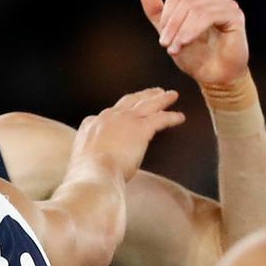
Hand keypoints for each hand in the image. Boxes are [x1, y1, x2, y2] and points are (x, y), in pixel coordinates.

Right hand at [71, 87, 185, 181]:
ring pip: (147, 104)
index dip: (120, 112)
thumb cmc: (87, 173)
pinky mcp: (140, 128)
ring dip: (161, 98)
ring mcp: (125, 120)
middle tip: (154, 92)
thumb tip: (99, 164)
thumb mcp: (84, 160)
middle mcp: (108, 117)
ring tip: (171, 95)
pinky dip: (172, 117)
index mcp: (92, 124)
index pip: (109, 114)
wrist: (93, 172)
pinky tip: (180, 117)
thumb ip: (94, 156)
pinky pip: (160, 119)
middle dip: (142, 95)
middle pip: (129, 101)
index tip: (127, 113)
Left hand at [141, 0, 249, 87]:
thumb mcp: (172, 35)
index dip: (166, 16)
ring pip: (195, 8)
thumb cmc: (197, 58)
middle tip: (166, 45)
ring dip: (181, 30)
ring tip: (175, 49)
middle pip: (185, 1)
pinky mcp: (234, 15)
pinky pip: (208, 15)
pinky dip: (193, 30)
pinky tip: (186, 42)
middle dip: (172, 25)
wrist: (216, 77)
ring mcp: (226, 5)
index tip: (163, 39)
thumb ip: (158, 15)